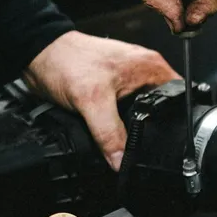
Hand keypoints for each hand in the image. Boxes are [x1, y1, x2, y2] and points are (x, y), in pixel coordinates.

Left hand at [24, 31, 177, 170]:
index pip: (179, 99)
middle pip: (162, 109)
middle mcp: (144, 73)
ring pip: (143, 113)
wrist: (38, 55)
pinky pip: (126, 113)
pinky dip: (121, 125)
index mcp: (151, 68)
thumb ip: (110, 134)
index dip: (178, 122)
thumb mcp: (92, 101)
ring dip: (135, 128)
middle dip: (155, 129)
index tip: (171, 142)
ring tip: (129, 143)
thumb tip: (122, 161)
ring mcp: (129, 81)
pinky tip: (115, 135)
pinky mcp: (114, 90)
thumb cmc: (66, 61)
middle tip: (146, 147)